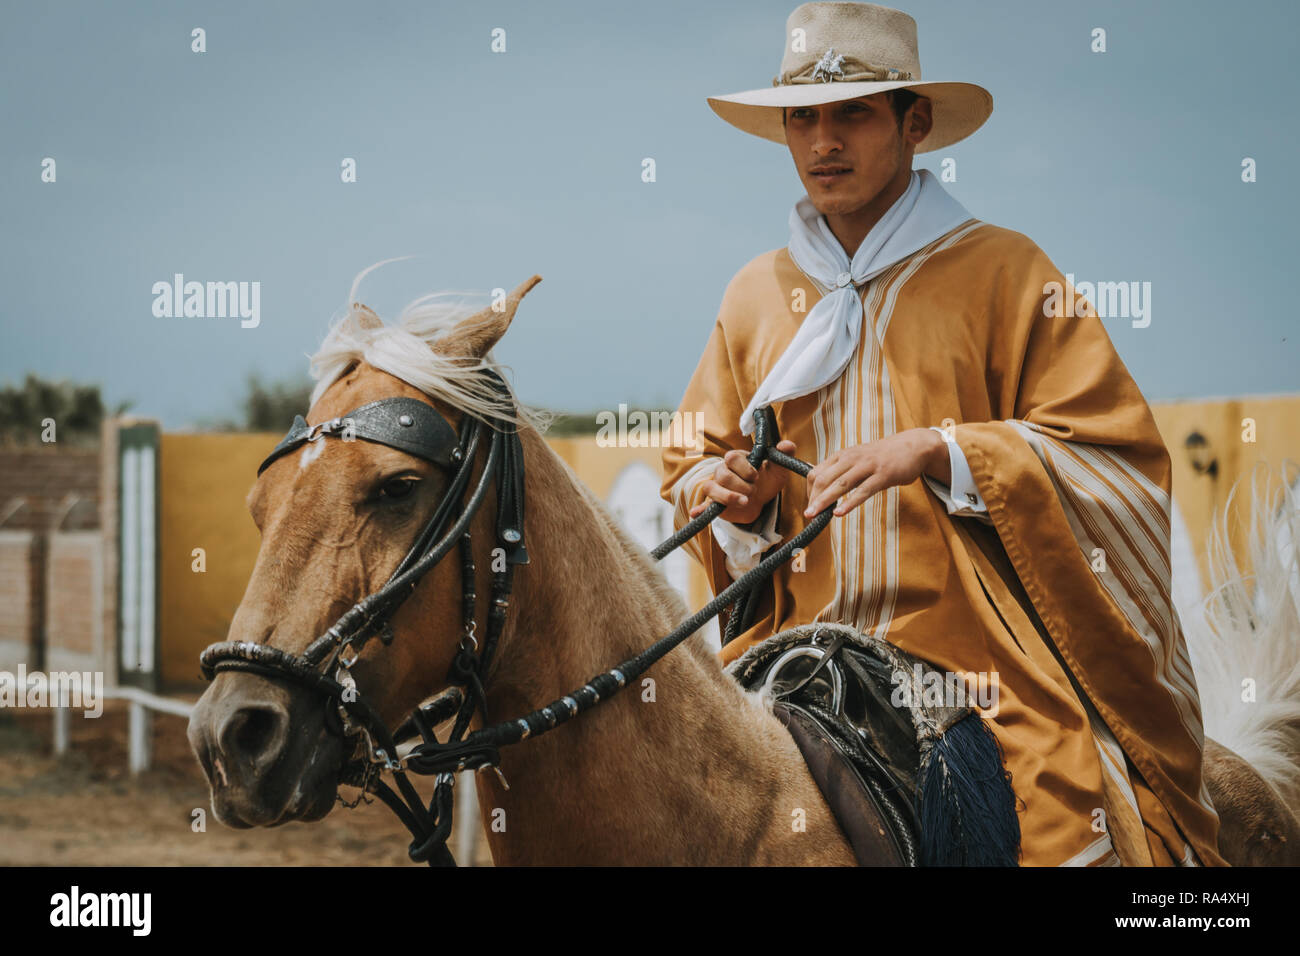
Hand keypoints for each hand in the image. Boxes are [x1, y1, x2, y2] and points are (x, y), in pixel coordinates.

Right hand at [689, 440, 797, 524]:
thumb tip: (788, 445)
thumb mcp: (778, 470)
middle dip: (741, 485)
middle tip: (753, 491)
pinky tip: (696, 514)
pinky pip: (703, 504)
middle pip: (723, 474)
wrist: (761, 500)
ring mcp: (717, 487)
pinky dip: (699, 509)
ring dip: (729, 497)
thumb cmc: (766, 480)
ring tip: (745, 502)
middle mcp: (723, 470)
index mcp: (736, 459)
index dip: (744, 468)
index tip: (756, 476)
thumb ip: (783, 456)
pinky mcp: (714, 503)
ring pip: (712, 488)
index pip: (732, 457)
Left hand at [803, 428, 948, 517]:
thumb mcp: (856, 458)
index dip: (809, 490)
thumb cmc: (881, 456)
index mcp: (842, 455)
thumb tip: (816, 479)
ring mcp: (867, 466)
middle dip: (813, 498)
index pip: (816, 472)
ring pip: (841, 484)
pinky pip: (863, 491)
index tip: (809, 505)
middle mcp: (852, 458)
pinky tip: (840, 513)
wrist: (912, 446)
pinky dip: (850, 503)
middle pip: (825, 479)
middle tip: (807, 515)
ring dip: (825, 501)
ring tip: (814, 515)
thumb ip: (838, 469)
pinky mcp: (883, 475)